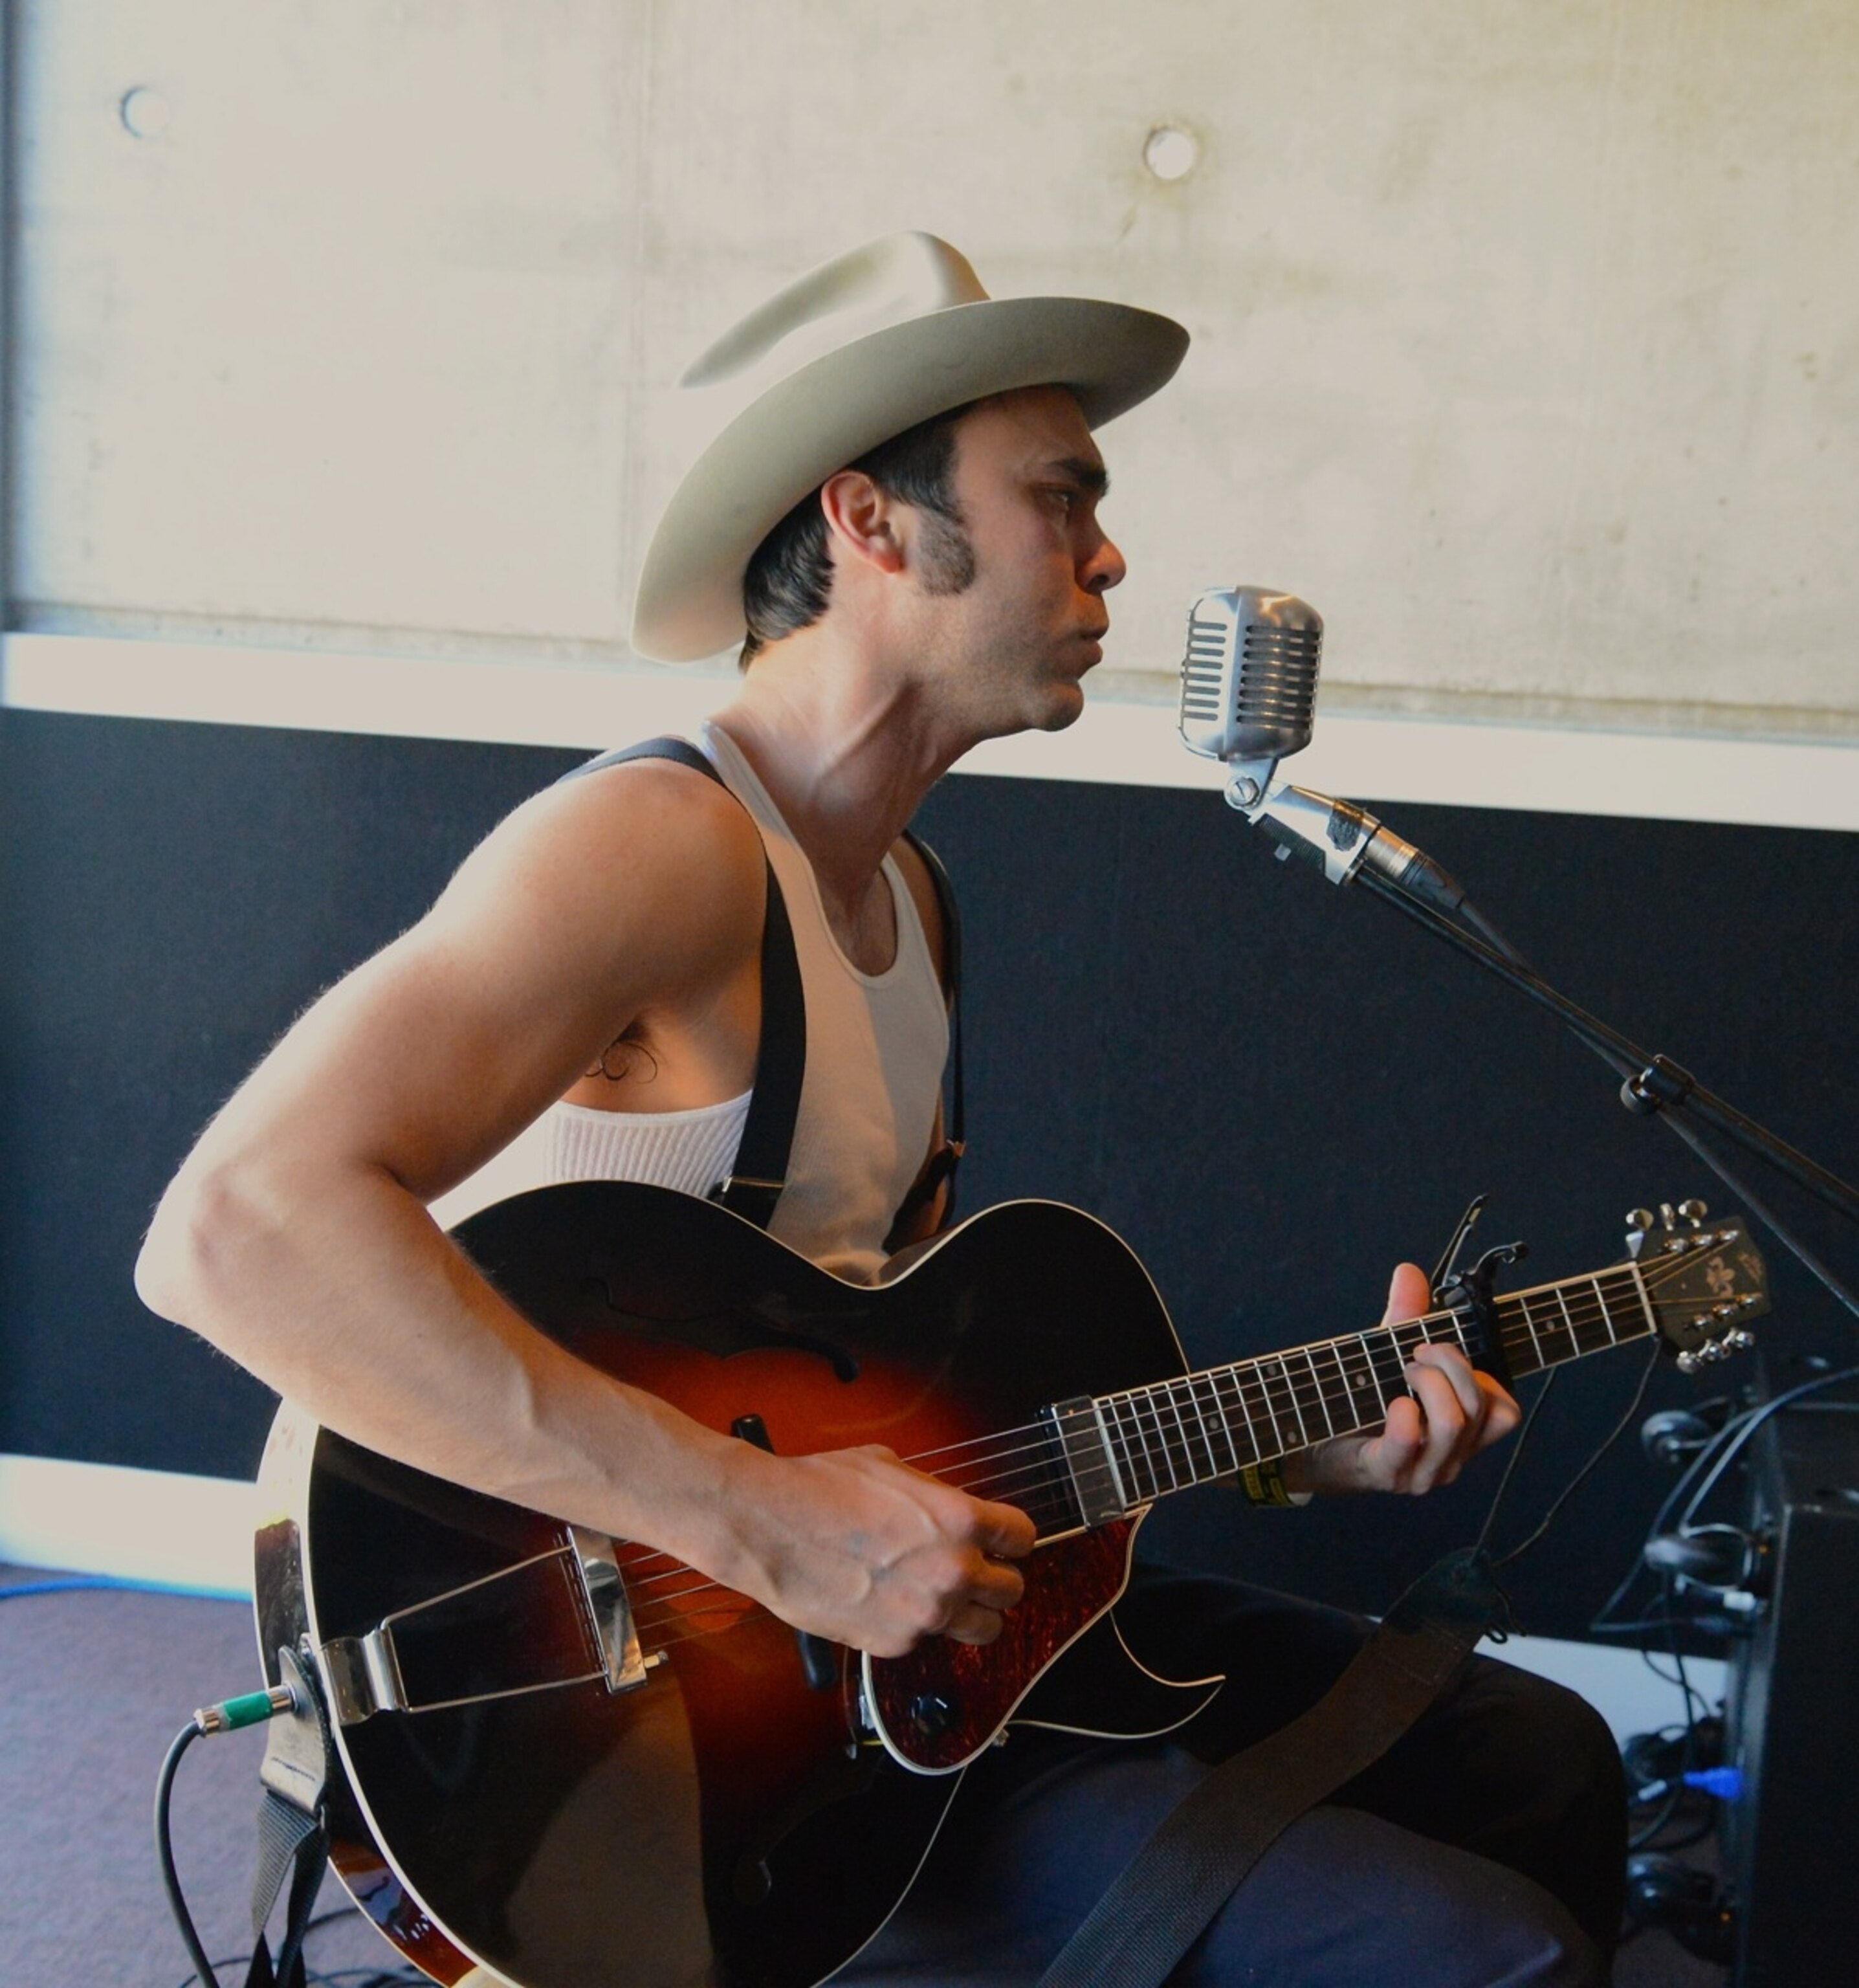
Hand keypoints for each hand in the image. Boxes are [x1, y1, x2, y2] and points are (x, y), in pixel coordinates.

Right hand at [712, 1441, 1035, 1656]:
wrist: (768, 1525)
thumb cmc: (821, 1487)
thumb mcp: (891, 1467)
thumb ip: (933, 1496)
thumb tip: (945, 1508)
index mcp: (961, 1519)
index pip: (1023, 1538)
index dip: (1012, 1537)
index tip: (1002, 1540)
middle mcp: (953, 1571)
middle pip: (1013, 1591)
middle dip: (997, 1578)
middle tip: (975, 1570)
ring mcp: (926, 1614)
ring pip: (985, 1630)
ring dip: (973, 1613)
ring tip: (945, 1596)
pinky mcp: (895, 1643)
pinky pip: (928, 1641)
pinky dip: (919, 1626)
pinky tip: (891, 1602)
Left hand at [1282, 1262, 1522, 1497]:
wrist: (1312, 1446)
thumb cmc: (1360, 1403)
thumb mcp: (1387, 1355)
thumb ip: (1405, 1317)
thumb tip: (1409, 1271)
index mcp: (1461, 1433)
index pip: (1504, 1412)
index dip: (1484, 1377)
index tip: (1442, 1354)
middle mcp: (1450, 1456)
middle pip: (1480, 1407)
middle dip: (1450, 1364)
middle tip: (1415, 1353)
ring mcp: (1423, 1471)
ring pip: (1454, 1423)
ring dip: (1429, 1383)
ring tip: (1402, 1372)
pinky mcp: (1387, 1473)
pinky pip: (1409, 1441)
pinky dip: (1403, 1414)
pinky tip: (1393, 1402)